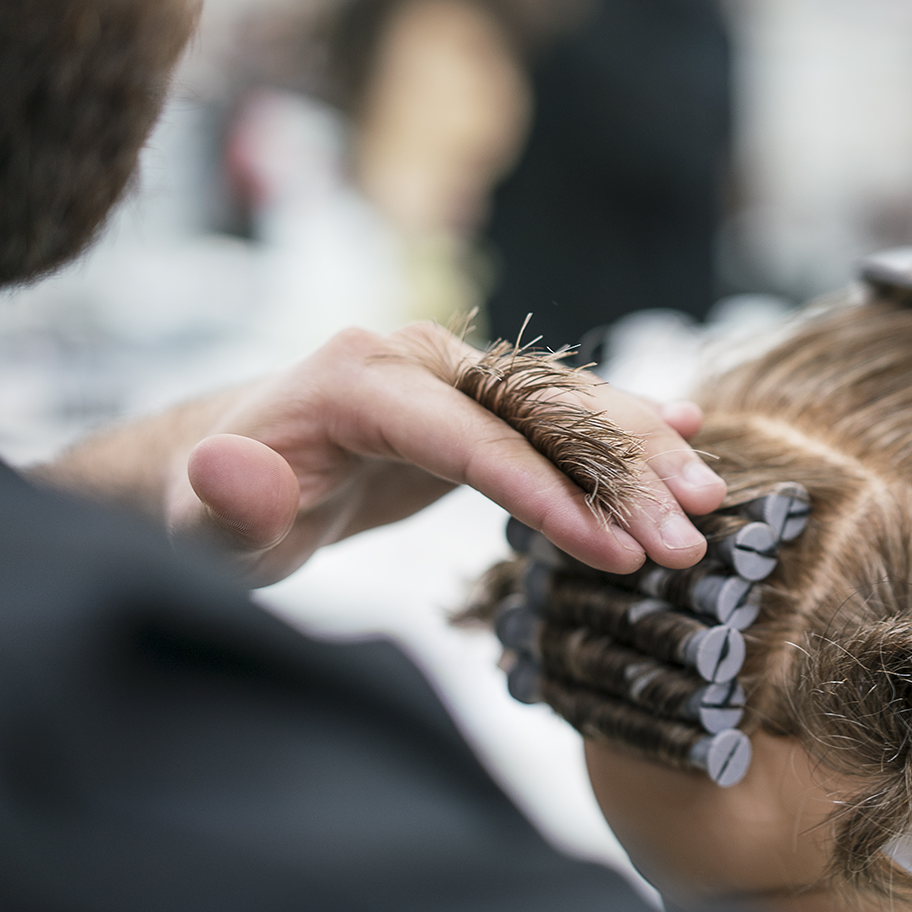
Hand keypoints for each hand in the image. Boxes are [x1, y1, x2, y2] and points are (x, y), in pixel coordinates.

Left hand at [166, 324, 725, 585]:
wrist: (231, 471)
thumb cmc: (215, 514)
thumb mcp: (203, 529)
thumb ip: (221, 504)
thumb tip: (229, 467)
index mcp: (358, 380)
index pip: (476, 440)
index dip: (551, 497)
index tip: (617, 554)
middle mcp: (415, 357)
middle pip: (538, 412)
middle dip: (620, 477)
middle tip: (689, 541)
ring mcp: (450, 368)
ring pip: (562, 403)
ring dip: (639, 451)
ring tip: (708, 499)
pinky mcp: (472, 394)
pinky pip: (555, 407)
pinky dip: (619, 420)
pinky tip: (683, 425)